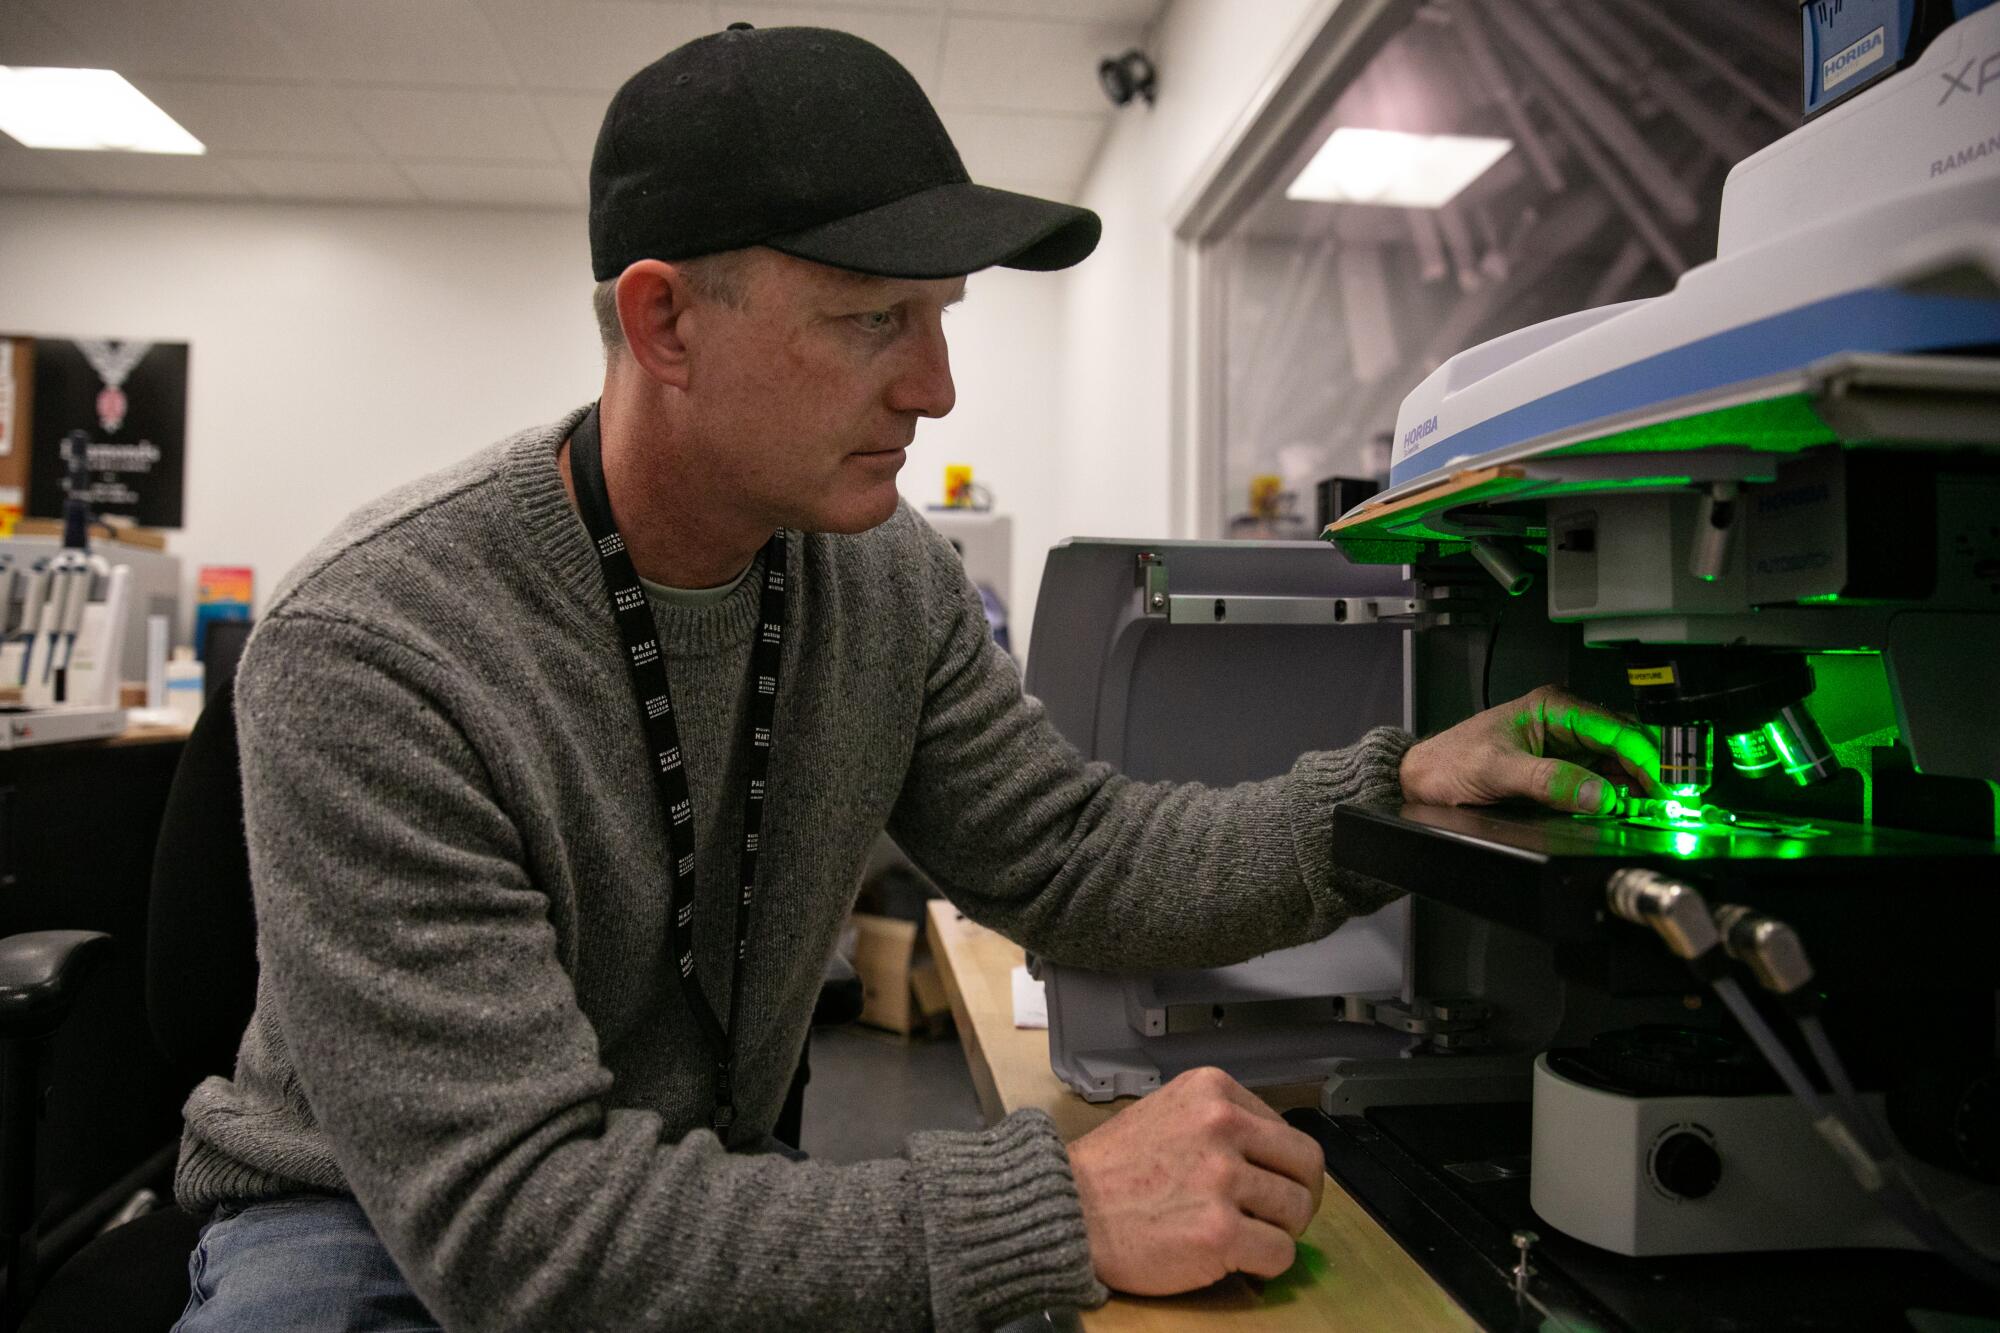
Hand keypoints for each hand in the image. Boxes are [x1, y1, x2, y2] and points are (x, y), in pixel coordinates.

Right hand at [1067, 1066, 1324, 1295]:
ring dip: (1278, 1231)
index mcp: (1212, 1091)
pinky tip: (1237, 1259)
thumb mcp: (1169, 1112)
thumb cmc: (1110, 1168)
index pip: (1287, 1130)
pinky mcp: (1220, 1231)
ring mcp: (1222, 1179)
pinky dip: (1265, 1264)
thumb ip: (1220, 1123)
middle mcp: (1222, 1126)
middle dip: (1299, 1196)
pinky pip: (1280, 1254)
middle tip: (1279, 1216)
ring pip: (1297, 1210)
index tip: (1268, 1184)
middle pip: (1306, 1166)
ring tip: (1247, 1236)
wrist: (1065, 1208)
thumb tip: (1271, 1159)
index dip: (1283, 1165)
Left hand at [1400, 685, 1661, 813]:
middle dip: (1647, 773)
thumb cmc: (1450, 762)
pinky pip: (1599, 779)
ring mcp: (1565, 745)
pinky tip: (1627, 809)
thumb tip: (1600, 794)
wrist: (1422, 777)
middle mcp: (1565, 720)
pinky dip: (1617, 794)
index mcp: (1553, 707)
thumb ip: (1550, 780)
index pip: (1615, 729)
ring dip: (1635, 786)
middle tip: (1667, 805)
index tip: (1663, 787)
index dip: (1644, 758)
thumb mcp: (1498, 771)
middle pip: (1624, 744)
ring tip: (1652, 811)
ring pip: (1616, 764)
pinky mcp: (1560, 767)